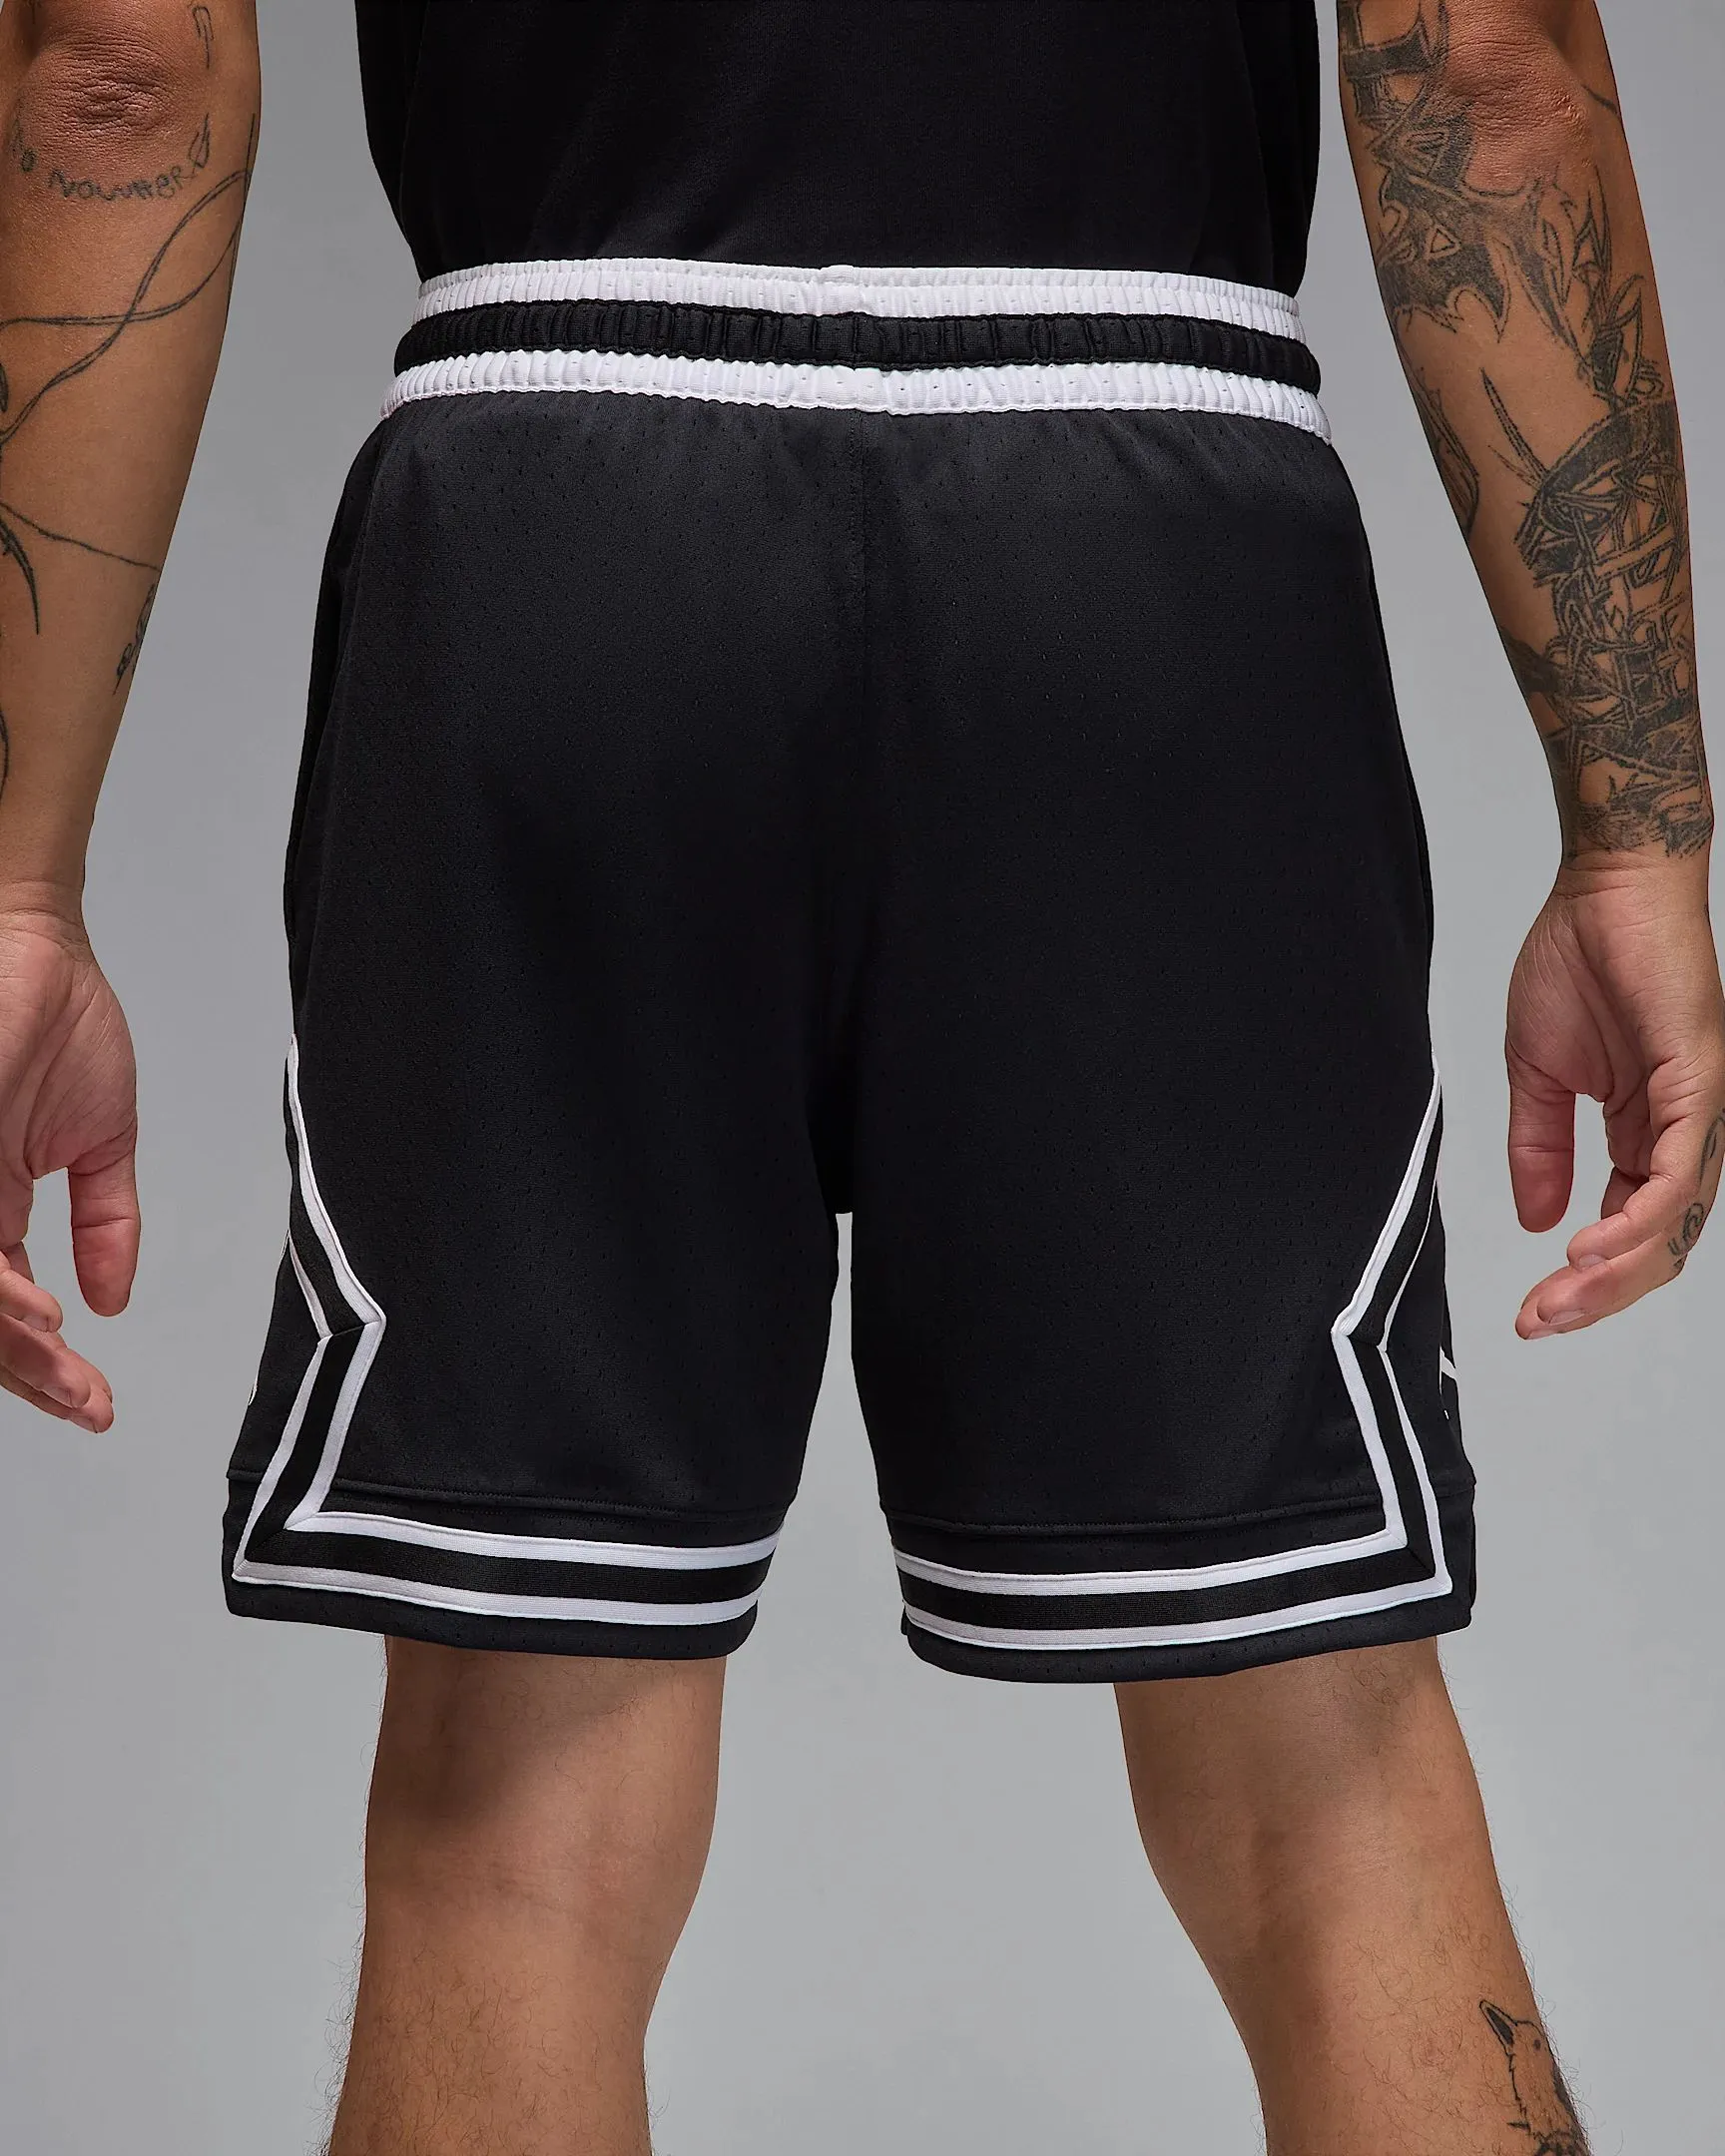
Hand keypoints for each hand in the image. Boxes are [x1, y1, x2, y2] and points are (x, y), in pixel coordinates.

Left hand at [0, 909, 138, 1426]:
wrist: (33, 943)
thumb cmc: (52, 1017)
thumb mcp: (102, 1139)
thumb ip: (107, 1222)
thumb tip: (113, 1300)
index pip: (4, 1312)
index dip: (47, 1370)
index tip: (96, 1402)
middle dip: (32, 1376)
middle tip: (84, 1403)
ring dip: (11, 1343)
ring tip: (60, 1360)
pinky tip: (37, 1311)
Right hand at [1506, 858, 1724, 1337]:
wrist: (1604, 889)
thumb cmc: (1579, 960)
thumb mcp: (1538, 1075)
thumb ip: (1538, 1149)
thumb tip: (1535, 1219)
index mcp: (1647, 1133)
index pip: (1628, 1231)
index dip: (1584, 1282)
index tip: (1530, 1310)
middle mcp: (1685, 1132)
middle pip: (1657, 1245)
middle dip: (1598, 1296)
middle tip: (1540, 1320)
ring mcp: (1702, 1111)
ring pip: (1674, 1221)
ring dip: (1617, 1273)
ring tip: (1561, 1295)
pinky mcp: (1704, 1083)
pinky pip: (1679, 1172)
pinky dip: (1639, 1217)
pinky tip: (1592, 1244)